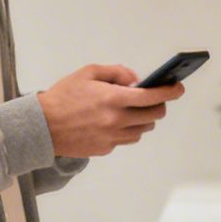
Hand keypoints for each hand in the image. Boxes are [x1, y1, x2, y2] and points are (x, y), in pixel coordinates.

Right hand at [38, 64, 182, 158]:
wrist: (41, 126)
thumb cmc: (63, 96)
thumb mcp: (88, 73)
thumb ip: (116, 73)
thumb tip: (136, 79)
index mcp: (113, 99)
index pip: (152, 96)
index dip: (170, 92)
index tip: (179, 88)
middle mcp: (116, 120)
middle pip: (154, 116)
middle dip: (159, 106)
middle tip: (155, 99)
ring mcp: (112, 137)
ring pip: (143, 130)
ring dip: (144, 120)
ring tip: (133, 111)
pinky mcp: (105, 149)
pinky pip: (126, 140)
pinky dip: (127, 130)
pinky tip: (116, 122)